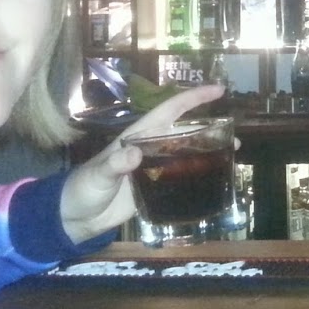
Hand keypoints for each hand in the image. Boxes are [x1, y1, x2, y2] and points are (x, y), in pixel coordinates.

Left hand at [60, 84, 225, 244]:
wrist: (74, 218)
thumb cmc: (82, 189)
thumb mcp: (97, 175)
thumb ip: (114, 164)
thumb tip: (133, 154)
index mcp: (138, 136)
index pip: (170, 110)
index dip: (193, 98)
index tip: (218, 90)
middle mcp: (150, 148)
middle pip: (185, 132)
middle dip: (209, 130)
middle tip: (235, 137)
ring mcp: (153, 169)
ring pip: (186, 154)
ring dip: (207, 153)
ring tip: (231, 157)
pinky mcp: (154, 189)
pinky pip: (180, 177)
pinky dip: (197, 176)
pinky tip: (212, 181)